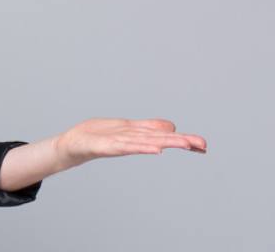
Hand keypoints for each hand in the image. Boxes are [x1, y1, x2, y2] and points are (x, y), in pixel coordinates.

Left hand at [52, 117, 206, 169]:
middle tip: (203, 146)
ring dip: (165, 143)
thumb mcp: (126, 127)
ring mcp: (118, 144)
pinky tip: (154, 149)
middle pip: (158, 139)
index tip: (204, 146)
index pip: (164, 135)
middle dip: (180, 142)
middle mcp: (131, 141)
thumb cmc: (98, 136)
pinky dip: (139, 147)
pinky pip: (124, 146)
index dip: (183, 139)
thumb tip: (171, 126)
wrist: (71, 145)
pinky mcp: (103, 146)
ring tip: (184, 144)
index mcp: (137, 135)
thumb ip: (147, 127)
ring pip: (145, 142)